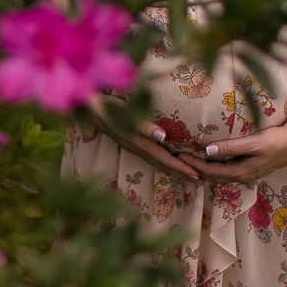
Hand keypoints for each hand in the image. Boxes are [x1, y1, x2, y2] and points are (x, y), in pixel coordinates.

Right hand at [86, 96, 203, 185]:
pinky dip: (163, 159)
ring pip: (157, 161)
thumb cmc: (106, 105)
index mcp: (138, 143)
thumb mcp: (124, 114)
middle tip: (201, 181)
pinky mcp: (128, 140)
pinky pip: (150, 155)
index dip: (181, 168)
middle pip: (163, 164)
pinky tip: (167, 157)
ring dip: (174, 168)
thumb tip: (164, 137)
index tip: (198, 175)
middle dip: (182, 173)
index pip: (165, 159)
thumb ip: (143, 126)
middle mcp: (136, 147)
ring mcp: (132, 145)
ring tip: (189, 173)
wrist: (85, 105)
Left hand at [178, 122, 286, 184]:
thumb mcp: (253, 143)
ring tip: (188, 161)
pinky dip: (213, 167)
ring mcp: (246, 173)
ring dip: (203, 170)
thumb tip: (207, 151)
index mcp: (241, 172)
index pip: (211, 172)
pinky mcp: (249, 168)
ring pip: (219, 175)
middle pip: (212, 177)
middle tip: (177, 159)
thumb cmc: (275, 141)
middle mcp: (242, 176)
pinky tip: (207, 161)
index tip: (179, 156)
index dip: (194, 165)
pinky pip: (226, 171)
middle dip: (194, 169)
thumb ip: (230, 147)